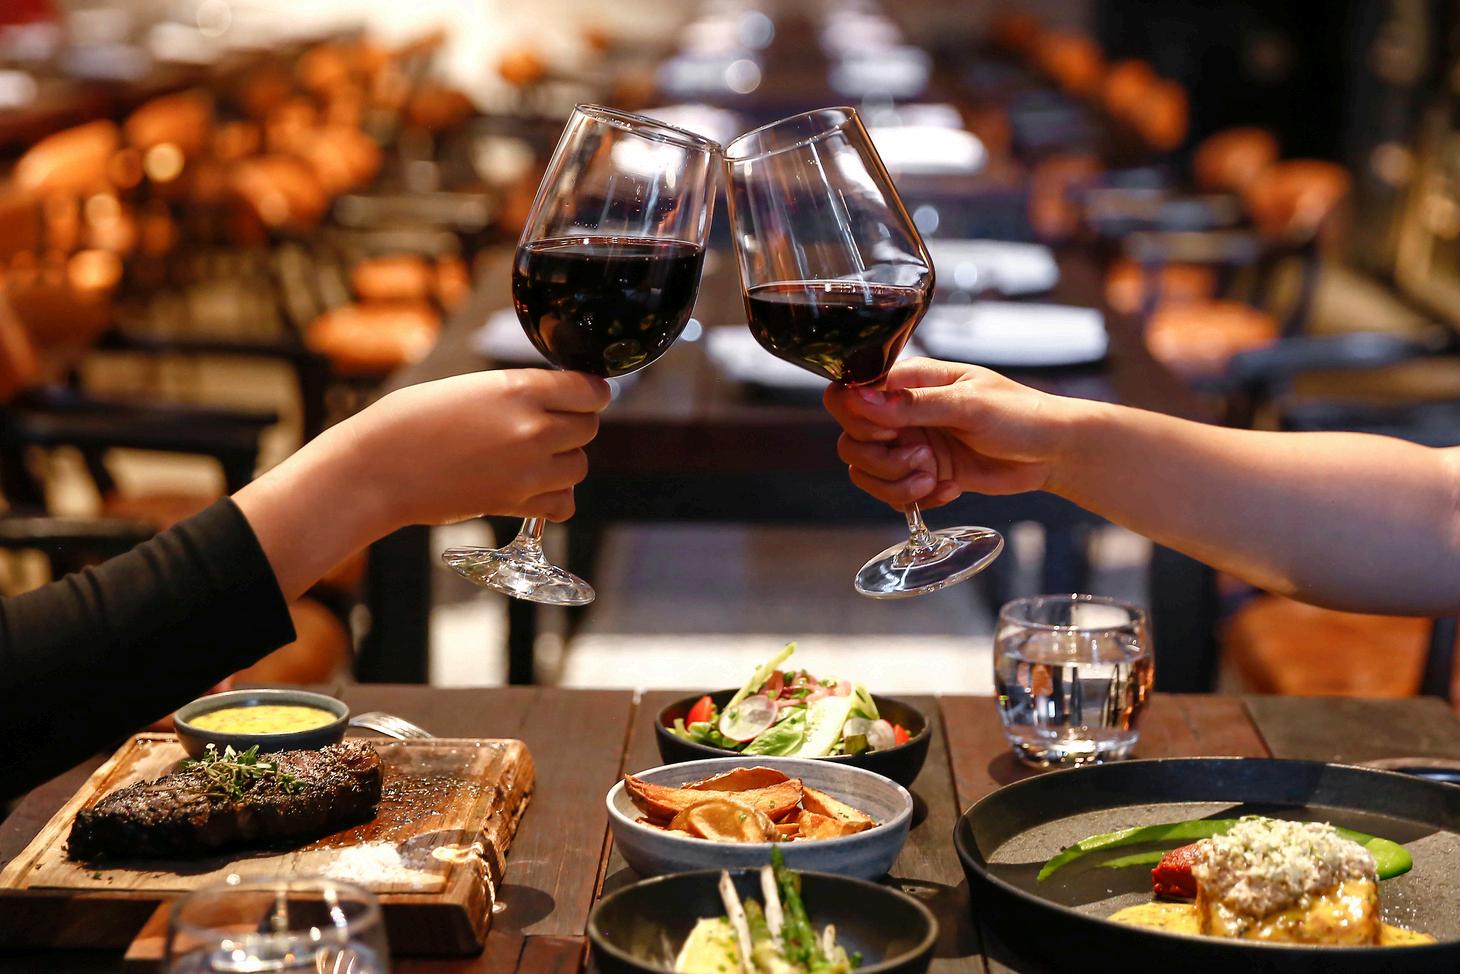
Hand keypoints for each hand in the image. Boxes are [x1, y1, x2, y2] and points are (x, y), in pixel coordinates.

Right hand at [345, 369, 611, 526]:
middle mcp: (532, 429)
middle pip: (589, 427)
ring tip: (530, 456)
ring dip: (563, 460)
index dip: (589, 392)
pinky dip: (554, 497)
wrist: (376, 469)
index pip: (592, 390)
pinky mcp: (515, 504)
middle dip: (572, 425)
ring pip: (579, 466)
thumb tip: (558, 402)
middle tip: (543, 425)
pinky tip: (531, 486)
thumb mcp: (471, 387)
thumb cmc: (411, 421)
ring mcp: (528, 471)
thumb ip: (521, 393)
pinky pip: (563, 503)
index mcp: (520, 388)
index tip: (580, 395)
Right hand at [822, 358, 1072, 508]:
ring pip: (866, 471)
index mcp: (909, 381)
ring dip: (896, 483)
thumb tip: (862, 398)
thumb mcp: (968, 405)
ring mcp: (911, 446)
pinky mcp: (922, 475)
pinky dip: (915, 498)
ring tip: (934, 478)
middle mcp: (902, 412)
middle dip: (881, 458)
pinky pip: (893, 493)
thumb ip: (914, 403)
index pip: (849, 393)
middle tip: (922, 456)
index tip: (892, 431)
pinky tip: (949, 489)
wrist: (1052, 453)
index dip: (860, 418)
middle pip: (851, 439)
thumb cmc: (1019, 415)